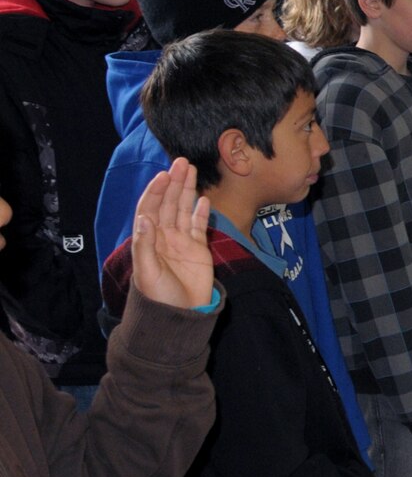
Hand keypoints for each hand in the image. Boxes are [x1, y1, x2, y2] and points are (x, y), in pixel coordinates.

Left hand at [129, 159, 212, 308]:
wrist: (180, 314)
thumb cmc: (159, 296)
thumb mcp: (148, 272)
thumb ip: (145, 245)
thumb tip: (144, 219)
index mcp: (149, 239)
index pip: (150, 208)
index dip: (156, 191)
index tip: (164, 175)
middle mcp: (164, 236)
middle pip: (168, 203)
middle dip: (174, 182)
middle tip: (181, 162)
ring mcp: (182, 241)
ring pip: (183, 209)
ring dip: (186, 190)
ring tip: (191, 170)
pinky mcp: (198, 249)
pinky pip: (199, 225)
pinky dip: (200, 211)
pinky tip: (203, 199)